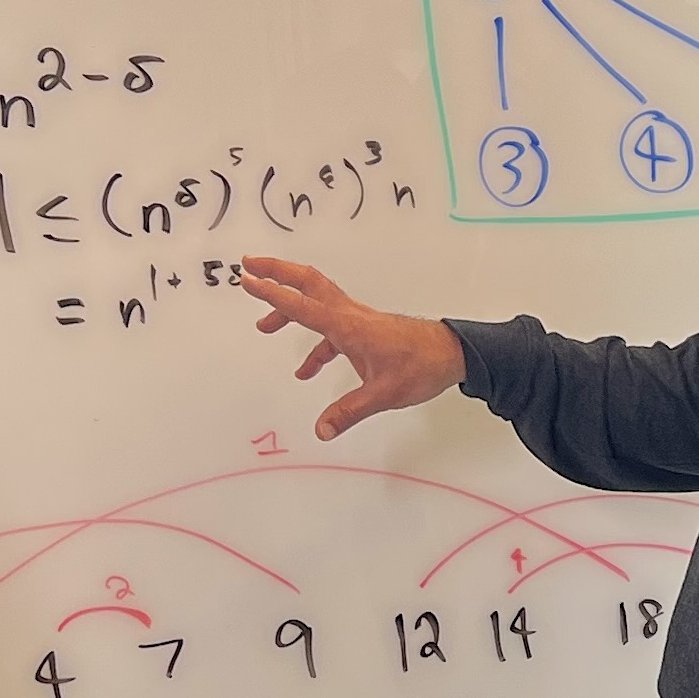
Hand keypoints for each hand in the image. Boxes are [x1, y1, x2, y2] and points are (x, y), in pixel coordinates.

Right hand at [237, 256, 465, 441]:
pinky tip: (307, 370)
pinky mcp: (365, 332)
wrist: (452, 355)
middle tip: (249, 266)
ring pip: (317, 303)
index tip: (246, 279)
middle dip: (277, 272)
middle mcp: (349, 316)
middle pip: (308, 283)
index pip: (301, 305)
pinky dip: (315, 346)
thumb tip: (322, 431)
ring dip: (289, 308)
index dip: (271, 293)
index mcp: (348, 326)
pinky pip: (331, 331)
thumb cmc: (421, 366)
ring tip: (265, 326)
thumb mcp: (383, 394)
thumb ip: (349, 412)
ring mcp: (357, 321)